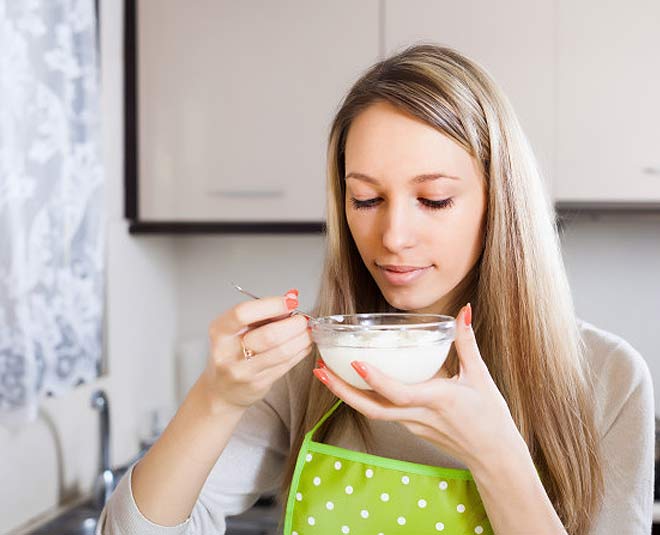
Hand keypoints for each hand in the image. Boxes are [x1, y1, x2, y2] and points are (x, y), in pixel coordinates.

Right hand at [204, 289, 312, 410]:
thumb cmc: (232, 352)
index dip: (271, 305)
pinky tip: (303, 345)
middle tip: (302, 320)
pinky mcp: (258, 384)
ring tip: (307, 332)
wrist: (222, 389)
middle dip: (293, 325)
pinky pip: (286, 365)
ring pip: (281, 352)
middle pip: (268, 335)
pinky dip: (300, 352)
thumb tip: (291, 297)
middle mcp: (227, 352)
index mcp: (220, 331)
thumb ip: (263, 312)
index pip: (243, 313)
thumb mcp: (239, 328)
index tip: (290, 302)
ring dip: (301, 339)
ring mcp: (243, 371)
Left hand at [312, 304, 525, 470]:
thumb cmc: (490, 418)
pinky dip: (363, 399)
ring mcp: (412, 425)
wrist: (493, 456)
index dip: (376, 380)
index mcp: (438, 399)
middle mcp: (419, 415)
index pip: (399, 393)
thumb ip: (466, 343)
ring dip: (347, 395)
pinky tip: (351, 383)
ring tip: (325, 374)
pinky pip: (382, 413)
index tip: (356, 364)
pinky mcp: (410, 427)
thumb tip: (463, 311)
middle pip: (373, 408)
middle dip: (343, 391)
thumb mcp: (480, 376)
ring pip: (373, 412)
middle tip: (320, 371)